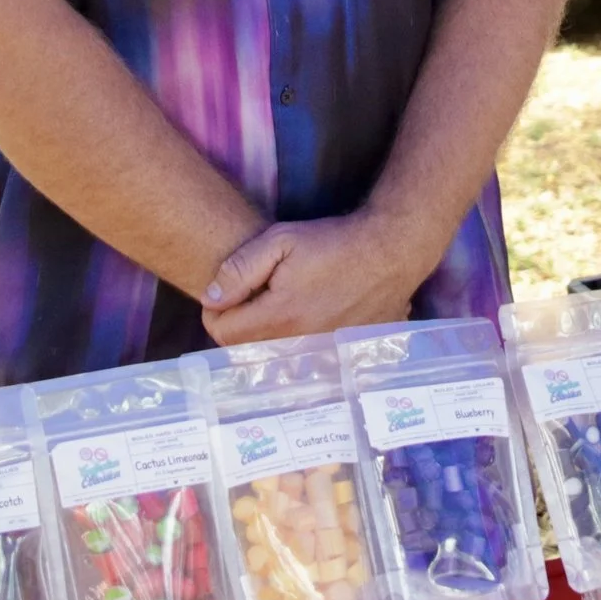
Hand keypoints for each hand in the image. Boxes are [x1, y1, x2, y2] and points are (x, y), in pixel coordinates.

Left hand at [200, 213, 434, 343]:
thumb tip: (210, 297)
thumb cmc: (334, 243)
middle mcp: (296, 344)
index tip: (227, 294)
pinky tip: (306, 316)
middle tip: (253, 296)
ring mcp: (319, 353)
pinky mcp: (337, 355)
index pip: (222, 333)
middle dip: (239, 325)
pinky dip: (294, 342)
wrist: (389, 253)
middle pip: (244, 349)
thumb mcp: (281, 240)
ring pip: (271, 356)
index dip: (216, 311)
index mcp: (278, 317)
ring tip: (280, 305)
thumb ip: (240, 270)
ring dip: (266, 335)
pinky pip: (301, 359)